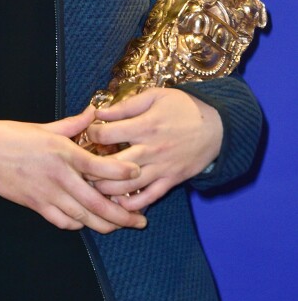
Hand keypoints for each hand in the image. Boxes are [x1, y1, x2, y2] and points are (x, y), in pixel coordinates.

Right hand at [0, 106, 147, 233]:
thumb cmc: (10, 136)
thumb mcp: (44, 127)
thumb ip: (73, 124)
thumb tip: (94, 113)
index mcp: (62, 152)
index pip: (100, 166)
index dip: (122, 173)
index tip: (138, 175)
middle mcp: (58, 176)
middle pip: (97, 202)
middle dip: (122, 215)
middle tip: (141, 220)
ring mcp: (47, 194)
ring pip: (83, 217)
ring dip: (105, 224)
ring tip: (121, 226)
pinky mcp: (36, 206)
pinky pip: (63, 221)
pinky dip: (79, 224)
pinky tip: (88, 222)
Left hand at [86, 88, 222, 210]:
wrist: (218, 126)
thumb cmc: (184, 107)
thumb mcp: (155, 96)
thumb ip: (127, 105)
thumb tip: (100, 112)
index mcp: (145, 126)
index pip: (108, 134)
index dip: (92, 133)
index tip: (89, 132)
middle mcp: (151, 149)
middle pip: (113, 165)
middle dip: (93, 167)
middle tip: (82, 166)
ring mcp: (162, 168)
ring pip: (128, 185)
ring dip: (107, 188)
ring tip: (93, 184)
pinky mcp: (171, 181)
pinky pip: (149, 197)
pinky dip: (132, 204)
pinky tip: (117, 202)